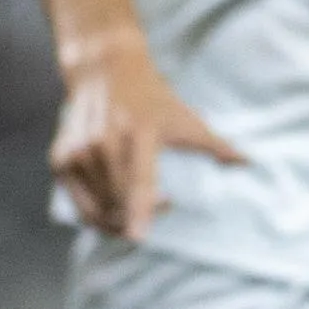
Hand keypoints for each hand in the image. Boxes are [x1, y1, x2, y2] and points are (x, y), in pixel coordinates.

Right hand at [47, 30, 244, 237]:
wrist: (104, 72)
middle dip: (142, 216)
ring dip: (122, 218)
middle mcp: (102, 142)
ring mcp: (77, 152)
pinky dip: (101, 216)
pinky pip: (81, 206)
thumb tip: (248, 163)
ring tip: (143, 201)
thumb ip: (215, 145)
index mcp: (138, 132)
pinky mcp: (60, 161)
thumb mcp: (186, 119)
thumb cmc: (153, 100)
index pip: (138, 180)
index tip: (137, 237)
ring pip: (99, 209)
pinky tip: (118, 205)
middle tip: (167, 204)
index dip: (139, 211)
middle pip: (119, 201)